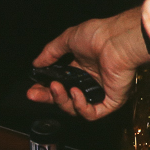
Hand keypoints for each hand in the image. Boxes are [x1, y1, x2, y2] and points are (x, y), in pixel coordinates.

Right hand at [26, 7, 149, 119]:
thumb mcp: (68, 40)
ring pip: (76, 109)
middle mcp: (91, 82)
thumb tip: (36, 63)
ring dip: (62, 100)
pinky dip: (81, 106)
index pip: (61, 84)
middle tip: (33, 94)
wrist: (116, 40)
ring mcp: (101, 93)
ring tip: (56, 87)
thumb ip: (51, 53)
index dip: (45, 89)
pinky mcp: (111, 102)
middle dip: (48, 97)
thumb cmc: (98, 35)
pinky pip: (92, 113)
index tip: (33, 89)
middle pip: (65, 99)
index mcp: (82, 69)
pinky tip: (76, 93)